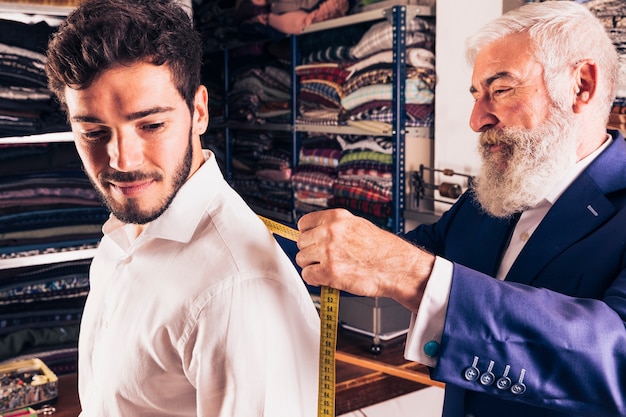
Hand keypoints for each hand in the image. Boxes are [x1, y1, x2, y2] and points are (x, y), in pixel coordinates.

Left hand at [296, 208, 434, 312]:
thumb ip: (336, 227)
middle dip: (310, 252)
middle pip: (301, 242)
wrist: (397, 267)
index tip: (310, 240)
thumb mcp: (358, 225)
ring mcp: (329, 252)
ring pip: (302, 259)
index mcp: (337, 218)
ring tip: (327, 268)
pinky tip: (326, 278)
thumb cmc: (383, 250)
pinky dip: (314, 279)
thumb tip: (317, 232)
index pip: (304, 223)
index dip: (306, 234)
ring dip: (312, 266)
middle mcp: (331, 232)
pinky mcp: (330, 272)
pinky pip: (307, 275)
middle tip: (322, 258)